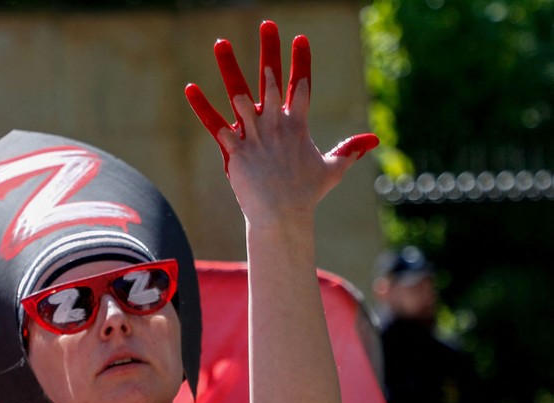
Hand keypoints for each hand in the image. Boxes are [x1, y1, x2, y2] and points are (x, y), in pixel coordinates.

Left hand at [184, 21, 377, 226]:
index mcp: (297, 125)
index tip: (300, 37)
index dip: (301, 61)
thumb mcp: (332, 170)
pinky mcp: (235, 150)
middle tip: (267, 23)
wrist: (283, 217)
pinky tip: (190, 88)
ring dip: (230, 67)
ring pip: (240, 94)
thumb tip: (374, 141)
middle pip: (271, 79)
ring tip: (221, 42)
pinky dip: (202, 106)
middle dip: (269, 50)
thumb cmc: (306, 195)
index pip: (301, 85)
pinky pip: (215, 124)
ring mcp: (254, 136)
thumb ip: (349, 150)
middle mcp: (275, 125)